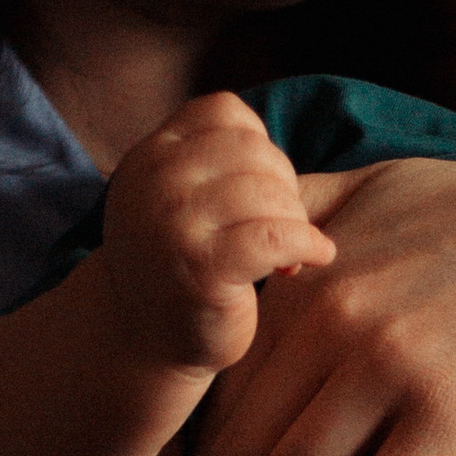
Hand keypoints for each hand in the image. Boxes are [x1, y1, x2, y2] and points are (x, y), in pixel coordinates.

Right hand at [99, 93, 339, 379]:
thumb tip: (282, 159)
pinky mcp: (204, 267)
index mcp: (148, 157)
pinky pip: (279, 237)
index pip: (223, 112)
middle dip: (284, 188)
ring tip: (291, 252)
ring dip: (296, 222)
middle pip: (254, 152)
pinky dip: (308, 246)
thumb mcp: (177, 199)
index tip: (262, 188)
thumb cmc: (178, 268)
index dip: (258, 144)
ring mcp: (174, 224)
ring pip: (270, 193)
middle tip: (283, 228)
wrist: (142, 343)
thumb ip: (211, 164)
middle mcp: (154, 183)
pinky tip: (313, 259)